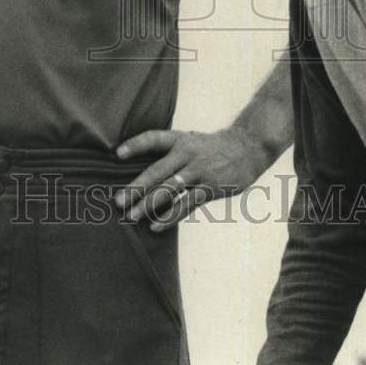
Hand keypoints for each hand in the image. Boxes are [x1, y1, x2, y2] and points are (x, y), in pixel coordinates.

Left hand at [114, 127, 270, 231]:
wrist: (247, 149)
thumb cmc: (211, 148)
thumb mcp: (190, 141)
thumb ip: (169, 154)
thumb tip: (141, 174)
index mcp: (180, 140)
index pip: (154, 139)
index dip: (136, 145)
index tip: (118, 153)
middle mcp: (187, 154)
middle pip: (157, 171)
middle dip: (136, 187)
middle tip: (118, 202)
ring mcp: (199, 171)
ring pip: (170, 190)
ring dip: (148, 205)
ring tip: (131, 217)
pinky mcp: (210, 188)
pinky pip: (186, 204)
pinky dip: (170, 216)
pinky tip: (156, 226)